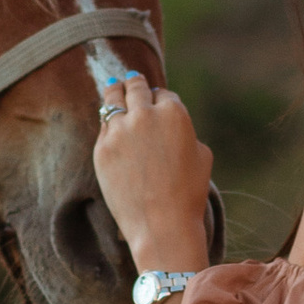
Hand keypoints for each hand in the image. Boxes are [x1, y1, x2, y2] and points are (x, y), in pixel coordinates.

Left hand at [92, 72, 212, 269]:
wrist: (162, 224)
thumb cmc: (188, 194)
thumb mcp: (202, 155)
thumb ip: (186, 131)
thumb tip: (173, 126)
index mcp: (174, 112)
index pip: (163, 94)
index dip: (161, 98)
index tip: (157, 99)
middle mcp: (145, 114)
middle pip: (135, 88)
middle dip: (135, 84)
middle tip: (131, 80)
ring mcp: (120, 130)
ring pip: (112, 99)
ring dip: (115, 91)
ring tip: (113, 86)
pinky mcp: (101, 148)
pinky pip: (104, 127)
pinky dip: (108, 122)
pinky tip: (108, 120)